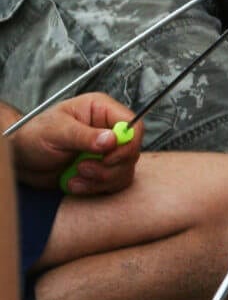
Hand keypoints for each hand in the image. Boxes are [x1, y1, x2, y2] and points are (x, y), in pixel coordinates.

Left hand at [7, 94, 141, 194]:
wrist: (21, 159)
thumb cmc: (33, 136)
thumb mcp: (56, 131)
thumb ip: (84, 135)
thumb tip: (112, 139)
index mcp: (101, 111)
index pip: (134, 125)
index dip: (128, 144)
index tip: (108, 157)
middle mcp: (109, 130)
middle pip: (132, 151)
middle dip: (109, 166)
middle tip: (83, 167)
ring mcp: (107, 152)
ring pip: (125, 170)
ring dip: (100, 179)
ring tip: (76, 176)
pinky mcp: (103, 170)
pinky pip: (114, 183)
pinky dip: (96, 188)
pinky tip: (76, 183)